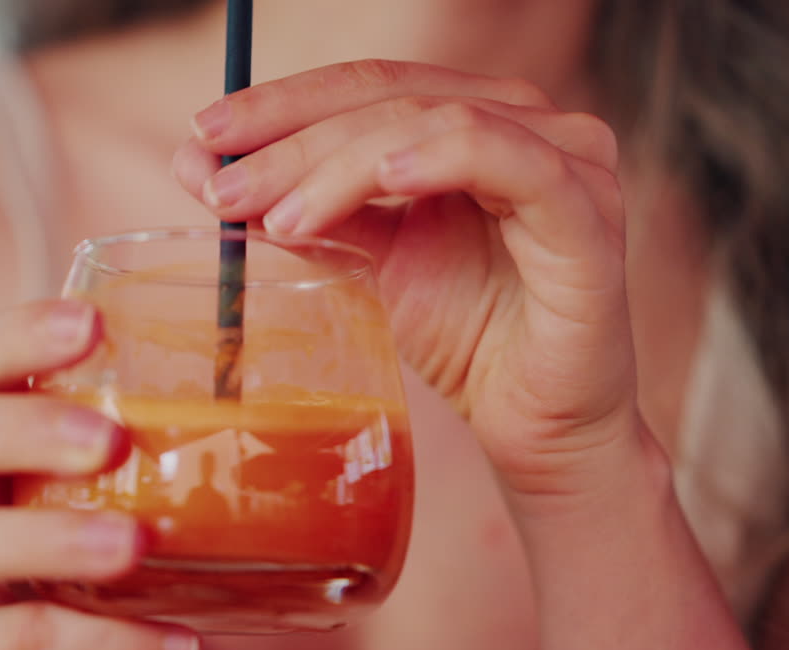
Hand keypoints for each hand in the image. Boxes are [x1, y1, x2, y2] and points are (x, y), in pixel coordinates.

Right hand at [0, 299, 198, 649]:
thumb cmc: (74, 577)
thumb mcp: (101, 508)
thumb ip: (150, 460)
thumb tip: (287, 408)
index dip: (13, 337)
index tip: (91, 322)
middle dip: (17, 427)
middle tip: (109, 439)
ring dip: (50, 539)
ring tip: (136, 546)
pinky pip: (12, 645)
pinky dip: (102, 643)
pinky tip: (179, 644)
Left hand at [173, 60, 654, 502]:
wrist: (536, 425)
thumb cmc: (465, 336)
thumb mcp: (369, 259)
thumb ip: (302, 207)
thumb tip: (199, 168)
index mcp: (474, 122)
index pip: (368, 86)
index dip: (283, 104)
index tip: (203, 137)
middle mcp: (527, 122)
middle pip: (393, 97)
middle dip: (295, 139)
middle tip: (222, 187)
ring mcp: (567, 159)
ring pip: (437, 121)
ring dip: (342, 164)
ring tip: (281, 217)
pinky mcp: (589, 212)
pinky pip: (513, 162)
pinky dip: (441, 159)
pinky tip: (383, 179)